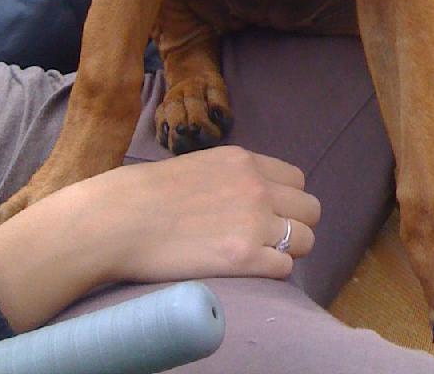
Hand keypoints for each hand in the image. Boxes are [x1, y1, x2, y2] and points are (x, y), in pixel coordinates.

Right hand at [94, 146, 319, 282]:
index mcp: (246, 161)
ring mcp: (255, 222)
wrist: (122, 218)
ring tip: (261, 257)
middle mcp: (258, 187)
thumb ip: (233, 175)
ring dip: (289, 250)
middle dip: (297, 225)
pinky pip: (285, 267)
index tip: (272, 214)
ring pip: (306, 240)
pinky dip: (273, 271)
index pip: (298, 180)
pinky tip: (250, 270)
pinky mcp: (245, 257)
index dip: (287, 200)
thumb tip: (249, 193)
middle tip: (271, 239)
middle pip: (310, 209)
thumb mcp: (203, 164)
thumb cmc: (150, 193)